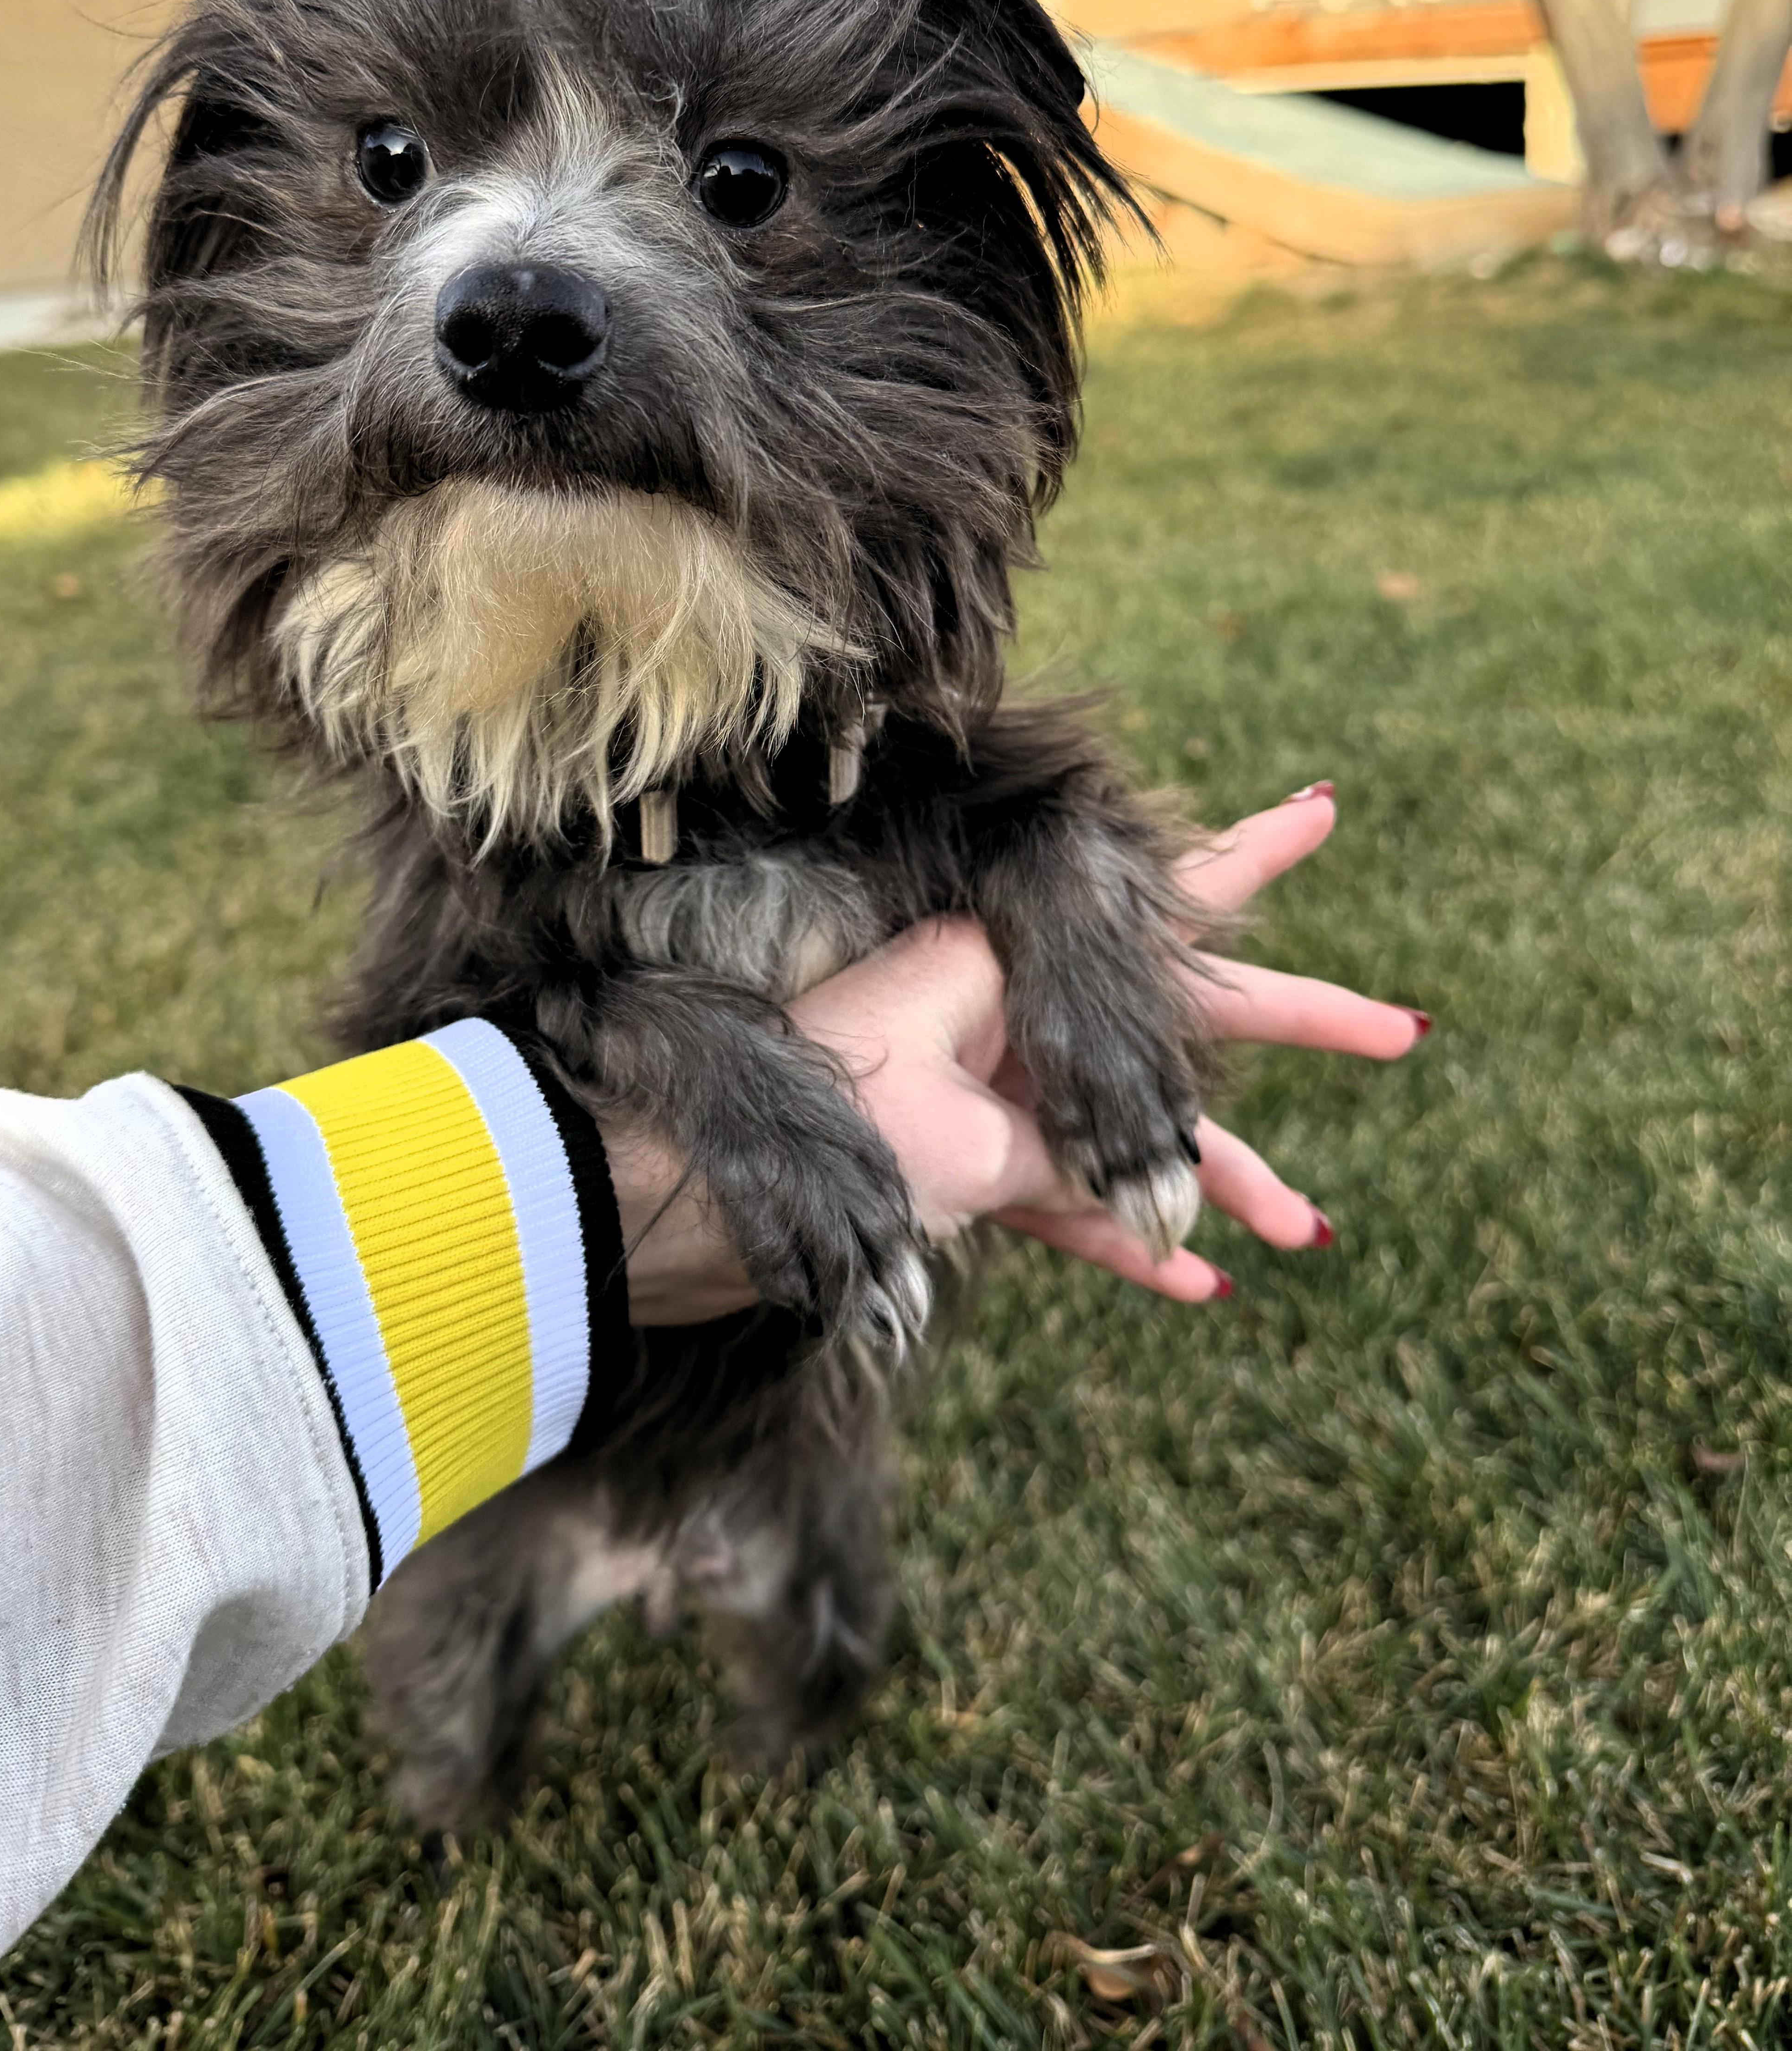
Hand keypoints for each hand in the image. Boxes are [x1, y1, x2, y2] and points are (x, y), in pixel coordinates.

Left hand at [605, 785, 1423, 1320]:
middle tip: (1403, 1030)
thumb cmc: (815, 1126)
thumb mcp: (960, 1126)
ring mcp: (998, 1092)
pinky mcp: (967, 1168)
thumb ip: (1063, 1147)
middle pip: (1185, 1021)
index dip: (1254, 858)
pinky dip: (1130, 1241)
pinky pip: (1071, 1203)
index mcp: (1015, 966)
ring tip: (1318, 1229)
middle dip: (1296, 1029)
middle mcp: (1019, 1018)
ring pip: (1140, 1132)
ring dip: (1227, 1180)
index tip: (1326, 811)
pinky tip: (1201, 1285)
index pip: (1160, 903)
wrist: (693, 1187)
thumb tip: (1152, 1191)